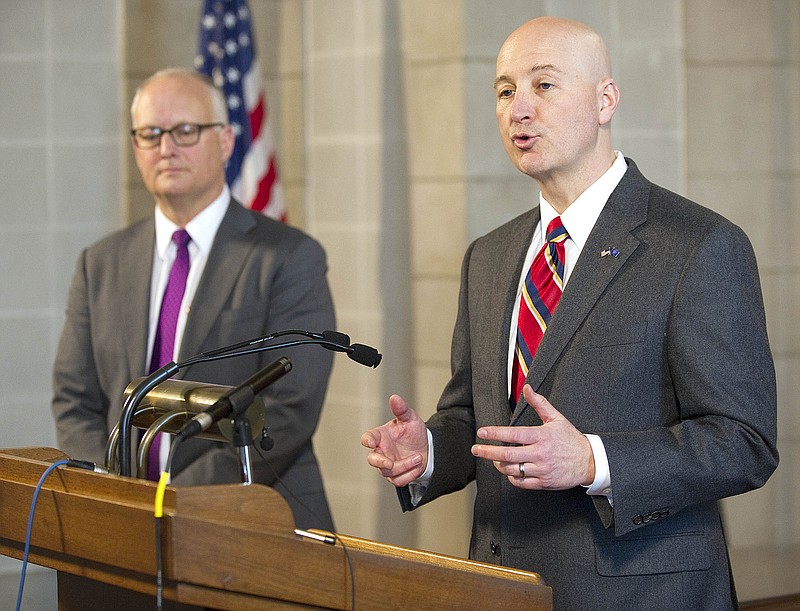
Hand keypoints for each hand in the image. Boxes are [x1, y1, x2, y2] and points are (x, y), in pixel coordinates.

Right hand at [361, 394, 428, 487]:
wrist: (426, 448)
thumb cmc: (413, 432)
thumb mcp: (410, 419)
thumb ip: (401, 410)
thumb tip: (394, 397)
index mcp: (380, 436)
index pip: (368, 438)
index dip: (368, 440)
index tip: (371, 442)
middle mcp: (381, 451)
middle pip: (372, 460)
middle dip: (380, 463)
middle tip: (390, 463)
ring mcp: (387, 465)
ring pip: (388, 471)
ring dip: (405, 466)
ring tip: (419, 457)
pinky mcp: (395, 476)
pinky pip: (399, 480)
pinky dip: (410, 473)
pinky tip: (418, 465)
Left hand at [471, 385, 594, 489]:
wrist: (590, 461)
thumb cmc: (571, 439)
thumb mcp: (556, 418)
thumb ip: (539, 403)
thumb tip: (527, 388)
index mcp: (541, 436)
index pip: (513, 434)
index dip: (494, 433)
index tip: (482, 432)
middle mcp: (539, 454)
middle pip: (507, 454)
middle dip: (487, 451)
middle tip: (475, 449)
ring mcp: (541, 469)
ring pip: (512, 469)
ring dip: (499, 464)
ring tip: (493, 459)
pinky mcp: (544, 482)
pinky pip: (522, 483)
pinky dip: (512, 477)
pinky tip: (509, 471)